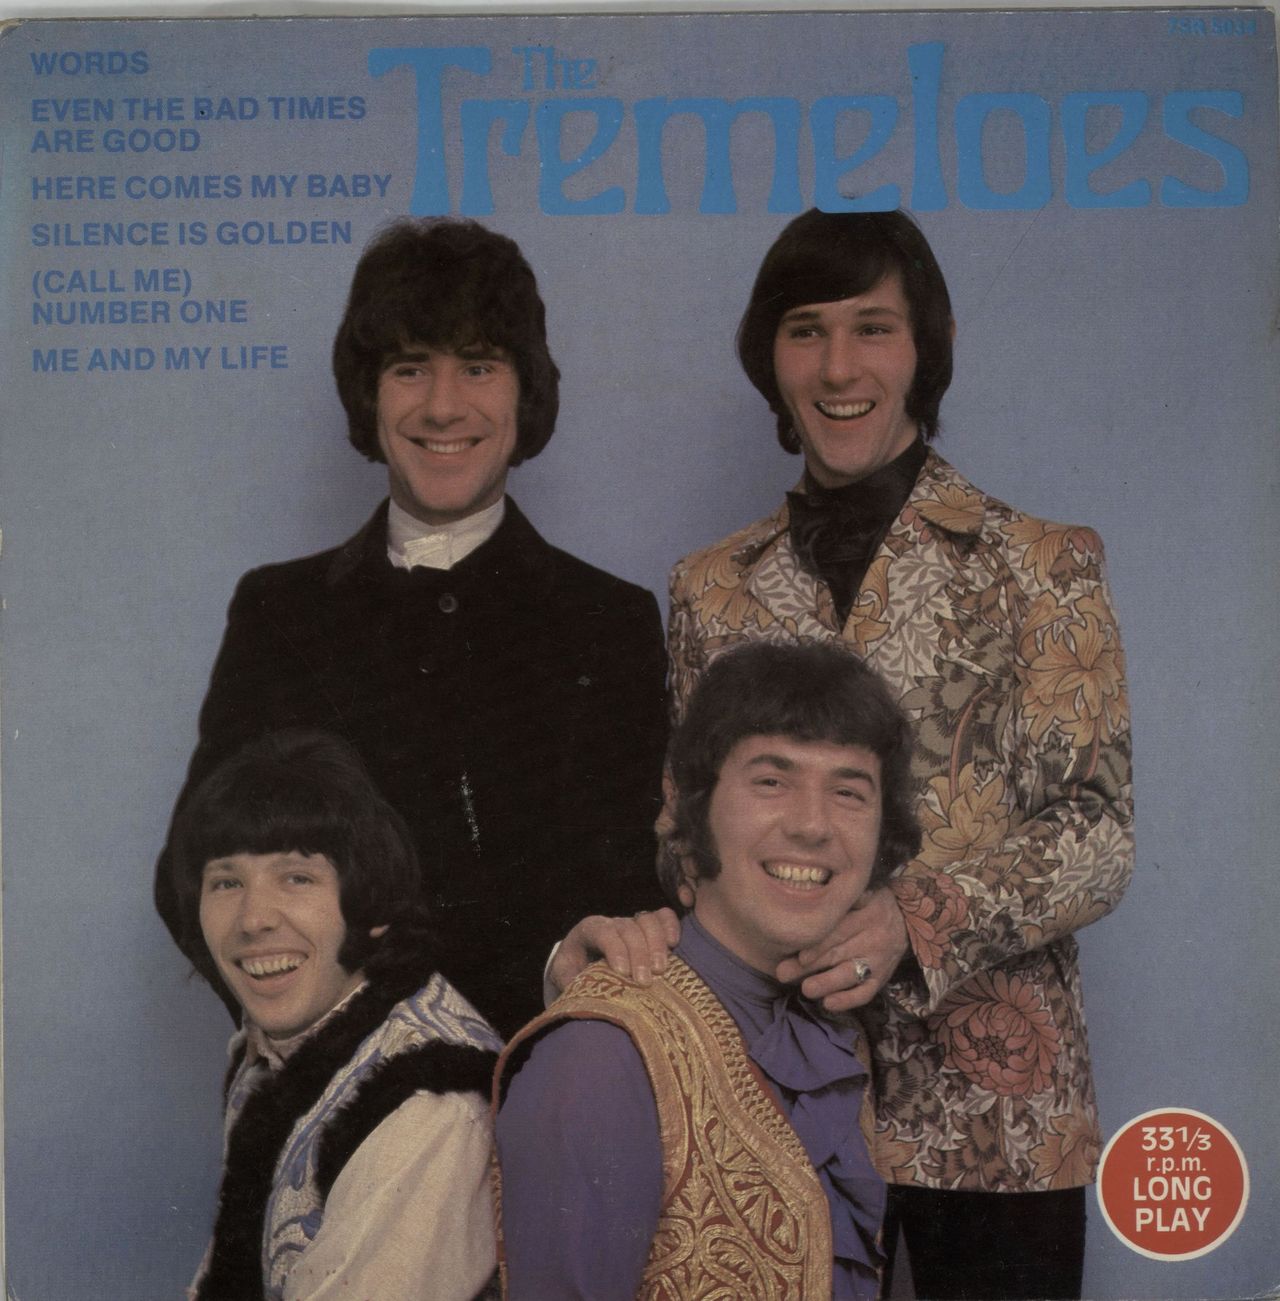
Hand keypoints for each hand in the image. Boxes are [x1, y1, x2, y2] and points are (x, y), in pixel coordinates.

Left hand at [548, 908, 681, 994]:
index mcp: (588, 930)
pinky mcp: (649, 928)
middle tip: (645, 981)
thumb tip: (585, 998)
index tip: (622, 972)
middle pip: (629, 928)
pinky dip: (671, 926)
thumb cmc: (574, 972)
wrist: (581, 963)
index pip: (603, 932)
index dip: (615, 949)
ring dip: (657, 944)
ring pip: (648, 920)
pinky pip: (663, 917)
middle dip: (639, 954)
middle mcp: (612, 922)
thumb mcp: (566, 977)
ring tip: (660, 970)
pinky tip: (674, 944)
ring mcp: (632, 922)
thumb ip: (573, 984)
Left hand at [775, 886, 908, 1012]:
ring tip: (806, 990)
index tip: (799, 955)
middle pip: (838, 954)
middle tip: (783, 973)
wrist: (908, 920)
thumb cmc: (874, 905)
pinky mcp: (882, 979)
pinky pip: (866, 993)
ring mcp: (879, 962)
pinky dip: (848, 1001)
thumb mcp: (863, 894)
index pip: (839, 931)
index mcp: (866, 915)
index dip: (819, 945)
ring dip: (827, 984)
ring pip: (851, 975)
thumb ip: (842, 900)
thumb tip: (811, 897)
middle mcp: (873, 939)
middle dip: (809, 966)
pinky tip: (828, 1004)